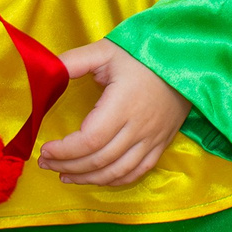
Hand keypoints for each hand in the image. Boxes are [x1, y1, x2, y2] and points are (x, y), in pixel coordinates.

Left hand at [37, 40, 189, 186]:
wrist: (186, 61)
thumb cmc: (143, 55)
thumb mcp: (106, 51)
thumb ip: (74, 61)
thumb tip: (46, 73)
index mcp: (122, 105)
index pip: (90, 140)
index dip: (65, 151)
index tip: (45, 149)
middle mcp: (138, 127)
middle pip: (99, 160)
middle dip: (67, 166)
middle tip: (46, 163)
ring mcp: (152, 139)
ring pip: (116, 171)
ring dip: (87, 179)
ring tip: (64, 175)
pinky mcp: (161, 144)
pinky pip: (136, 172)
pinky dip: (114, 180)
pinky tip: (96, 178)